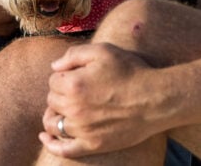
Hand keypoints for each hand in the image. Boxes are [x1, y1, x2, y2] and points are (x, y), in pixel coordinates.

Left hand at [39, 43, 160, 157]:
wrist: (155, 100)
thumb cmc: (130, 72)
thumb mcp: (103, 51)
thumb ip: (74, 55)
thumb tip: (54, 67)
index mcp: (73, 84)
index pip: (53, 80)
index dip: (63, 75)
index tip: (77, 74)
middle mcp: (73, 108)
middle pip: (52, 101)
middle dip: (59, 93)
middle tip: (77, 90)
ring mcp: (81, 129)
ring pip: (53, 123)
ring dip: (53, 115)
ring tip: (60, 110)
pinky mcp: (92, 145)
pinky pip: (64, 149)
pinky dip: (51, 144)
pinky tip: (45, 138)